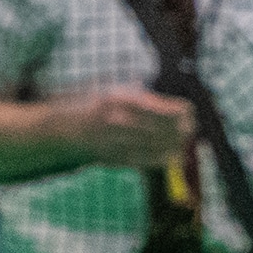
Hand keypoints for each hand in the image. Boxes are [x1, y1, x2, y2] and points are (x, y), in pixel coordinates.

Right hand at [59, 89, 196, 167]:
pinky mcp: (118, 159)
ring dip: (178, 143)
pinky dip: (165, 157)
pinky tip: (174, 154)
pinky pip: (149, 161)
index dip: (184, 111)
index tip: (190, 111)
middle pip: (168, 129)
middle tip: (191, 125)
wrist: (61, 132)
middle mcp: (123, 122)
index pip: (166, 109)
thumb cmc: (89, 106)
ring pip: (162, 146)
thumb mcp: (113, 91)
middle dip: (185, 128)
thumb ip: (140, 97)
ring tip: (185, 138)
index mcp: (123, 100)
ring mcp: (120, 143)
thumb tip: (170, 104)